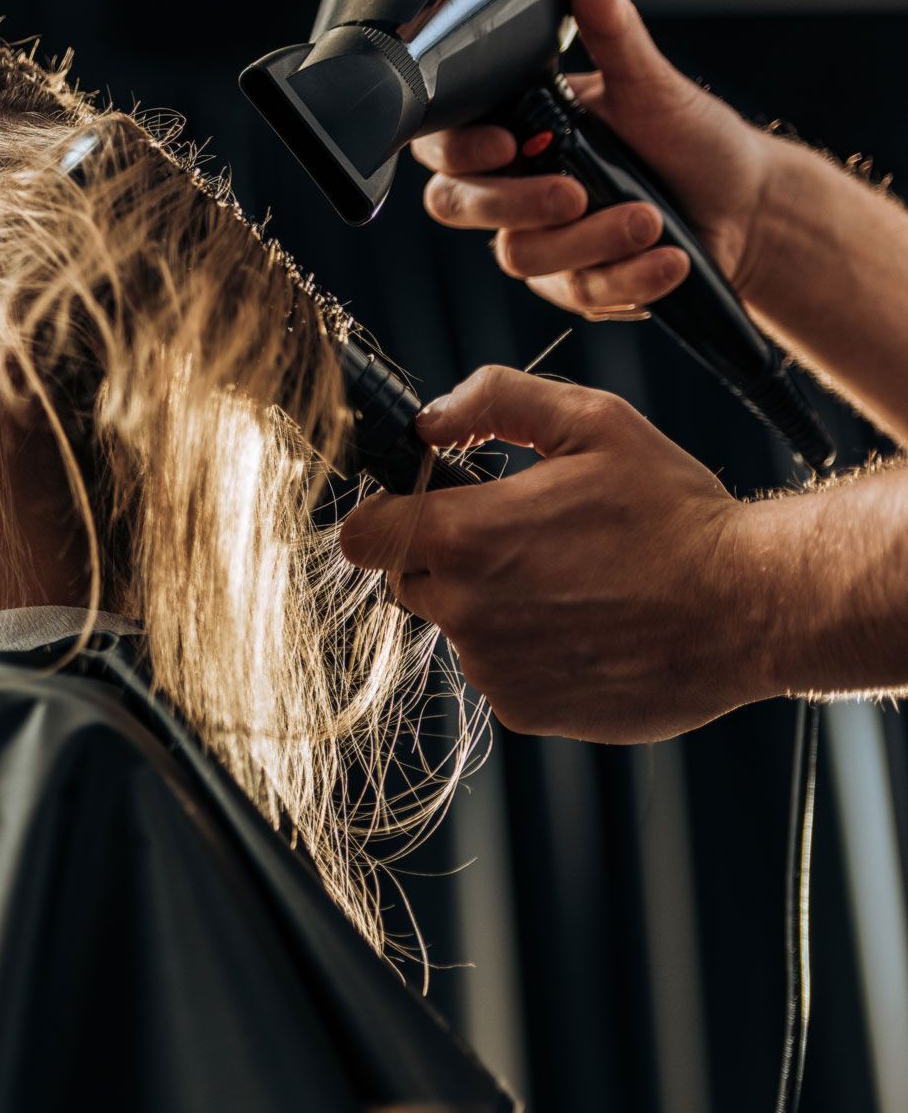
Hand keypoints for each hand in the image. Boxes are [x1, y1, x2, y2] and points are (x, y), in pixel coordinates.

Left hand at [335, 365, 770, 743]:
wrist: (751, 607)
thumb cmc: (674, 512)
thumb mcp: (594, 423)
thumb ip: (497, 401)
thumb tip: (430, 417)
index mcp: (466, 537)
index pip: (361, 536)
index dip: (387, 517)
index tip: (426, 507)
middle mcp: (464, 611)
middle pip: (407, 580)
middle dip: (445, 557)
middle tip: (521, 539)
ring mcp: (491, 668)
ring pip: (457, 627)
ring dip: (491, 605)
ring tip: (572, 583)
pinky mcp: (523, 711)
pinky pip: (498, 672)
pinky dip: (527, 652)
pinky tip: (588, 627)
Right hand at [410, 0, 776, 322]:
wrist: (747, 206)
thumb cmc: (693, 138)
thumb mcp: (649, 80)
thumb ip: (606, 25)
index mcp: (516, 129)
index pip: (443, 143)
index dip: (459, 150)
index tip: (511, 145)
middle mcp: (514, 187)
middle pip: (457, 206)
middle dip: (515, 204)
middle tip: (577, 193)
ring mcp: (539, 239)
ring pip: (520, 257)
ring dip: (592, 243)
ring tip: (652, 222)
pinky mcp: (573, 285)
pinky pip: (576, 295)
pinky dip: (627, 279)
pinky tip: (669, 258)